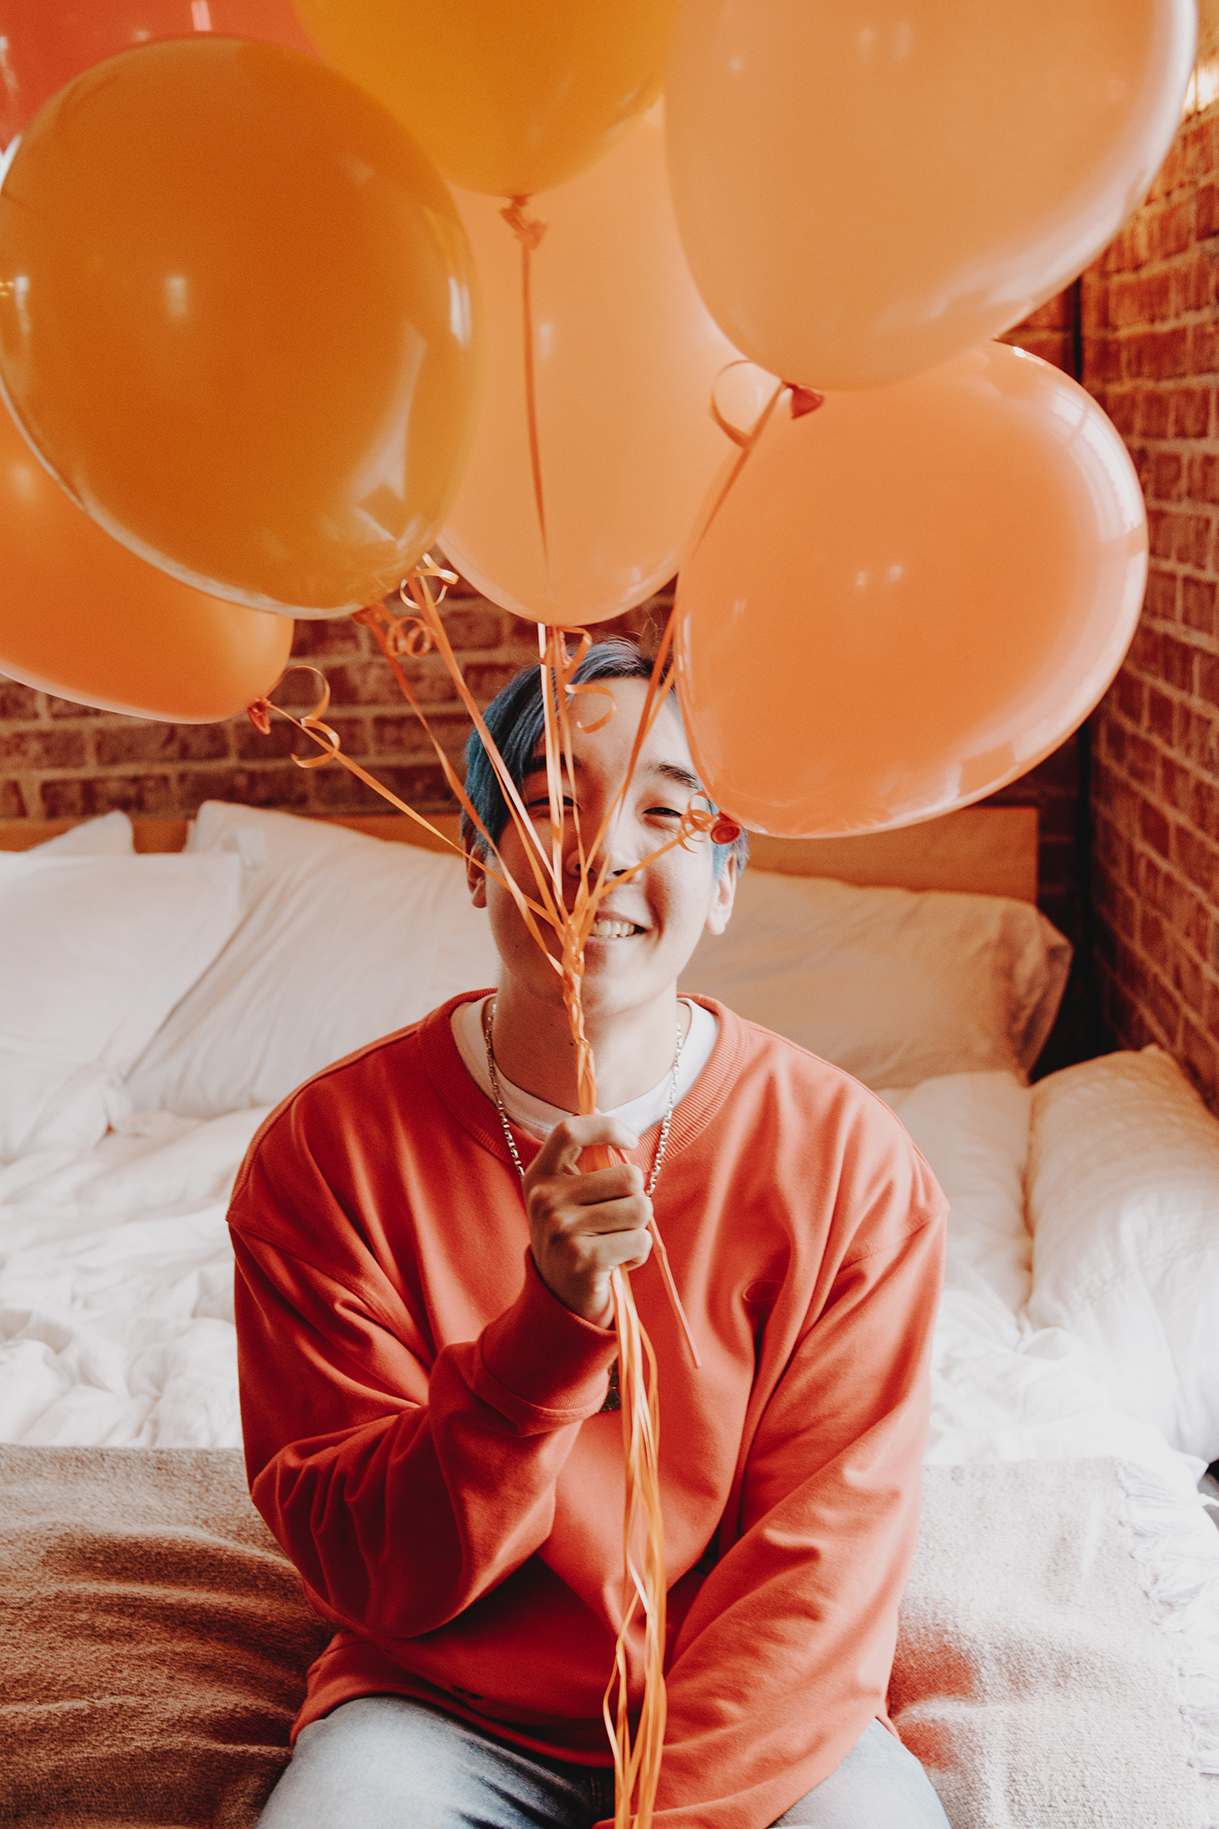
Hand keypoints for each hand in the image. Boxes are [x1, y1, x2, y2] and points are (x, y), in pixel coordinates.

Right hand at [522, 1114, 650, 1325]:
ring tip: (615, 1243)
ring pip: (640, 1207)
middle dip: (635, 1199)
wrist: (559, 1302)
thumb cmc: (574, 1240)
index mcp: (539, 1177)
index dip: (607, 1127)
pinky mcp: (583, 1258)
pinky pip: (640, 1240)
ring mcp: (561, 1229)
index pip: (570, 1130)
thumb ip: (580, 1157)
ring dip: (637, 1228)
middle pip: (627, 1175)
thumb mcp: (565, 1197)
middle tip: (615, 1222)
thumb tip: (594, 1104)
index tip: (630, 1140)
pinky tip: (617, 1264)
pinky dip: (638, 1254)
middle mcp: (545, 1199)